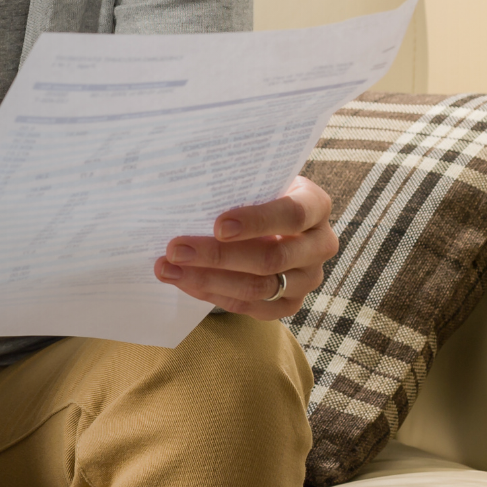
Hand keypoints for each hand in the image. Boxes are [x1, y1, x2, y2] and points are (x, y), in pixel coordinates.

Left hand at [154, 175, 337, 319]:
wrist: (270, 218)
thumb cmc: (255, 192)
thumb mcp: (254, 179)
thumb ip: (233, 183)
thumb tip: (183, 189)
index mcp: (315, 205)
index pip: (292, 214)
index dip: (256, 221)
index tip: (218, 225)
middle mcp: (320, 244)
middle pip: (271, 258)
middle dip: (218, 256)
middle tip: (175, 249)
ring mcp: (308, 278)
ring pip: (258, 288)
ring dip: (207, 279)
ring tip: (167, 269)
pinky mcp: (291, 303)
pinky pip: (251, 306)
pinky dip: (213, 295)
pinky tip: (184, 282)